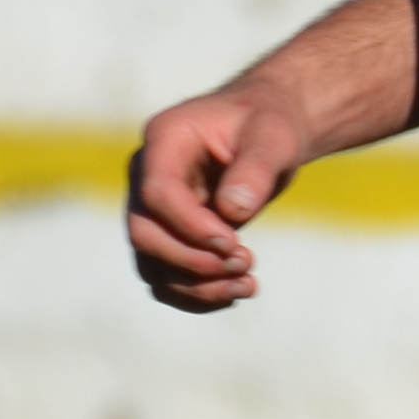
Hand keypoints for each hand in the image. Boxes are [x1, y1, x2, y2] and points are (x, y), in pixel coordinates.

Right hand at [127, 86, 318, 311]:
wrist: (265, 134)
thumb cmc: (269, 124)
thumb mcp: (275, 136)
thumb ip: (255, 168)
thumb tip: (232, 211)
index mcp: (166, 138)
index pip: (157, 192)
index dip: (190, 225)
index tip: (235, 244)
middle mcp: (146, 174)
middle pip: (144, 233)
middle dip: (191, 260)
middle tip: (246, 263)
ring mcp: (151, 208)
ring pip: (151, 262)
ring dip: (196, 285)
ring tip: (248, 285)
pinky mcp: (166, 234)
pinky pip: (165, 276)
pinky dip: (196, 293)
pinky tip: (235, 292)